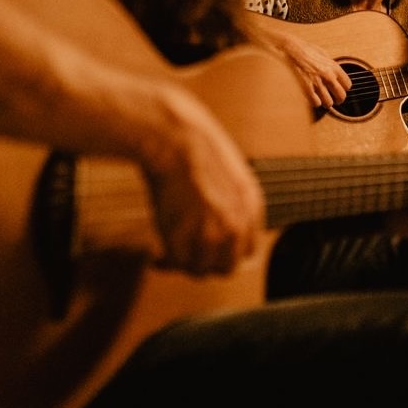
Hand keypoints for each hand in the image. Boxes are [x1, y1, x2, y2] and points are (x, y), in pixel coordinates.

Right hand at [139, 83, 264, 276]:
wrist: (173, 137)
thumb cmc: (192, 143)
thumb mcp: (227, 169)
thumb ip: (231, 198)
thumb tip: (218, 215)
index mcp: (250, 207)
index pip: (248, 250)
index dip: (226, 251)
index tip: (208, 248)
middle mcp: (237, 225)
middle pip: (227, 267)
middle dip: (206, 262)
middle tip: (186, 255)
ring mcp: (212, 235)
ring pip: (201, 271)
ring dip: (184, 264)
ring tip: (168, 254)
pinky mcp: (185, 240)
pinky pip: (177, 265)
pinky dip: (165, 262)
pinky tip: (156, 255)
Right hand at [250, 24, 349, 109]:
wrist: (289, 49)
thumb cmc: (303, 48)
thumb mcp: (322, 52)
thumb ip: (330, 64)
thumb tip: (334, 70)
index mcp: (333, 66)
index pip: (347, 85)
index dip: (343, 88)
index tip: (339, 89)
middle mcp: (328, 76)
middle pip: (341, 96)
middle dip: (338, 99)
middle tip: (334, 99)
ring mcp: (317, 83)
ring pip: (329, 103)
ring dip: (325, 102)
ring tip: (322, 99)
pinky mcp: (306, 89)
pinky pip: (316, 103)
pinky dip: (314, 102)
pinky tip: (312, 98)